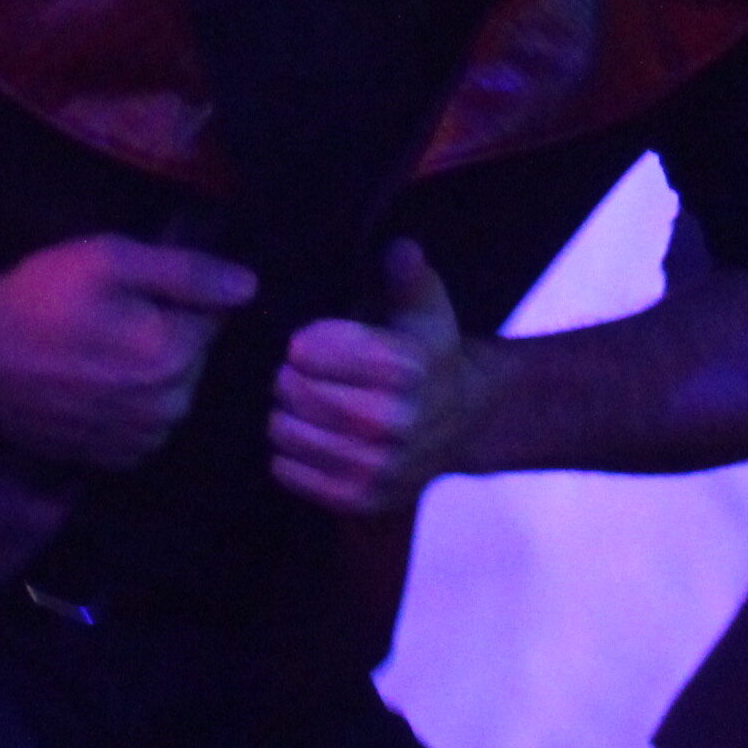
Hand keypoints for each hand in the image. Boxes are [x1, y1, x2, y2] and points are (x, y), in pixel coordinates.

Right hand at [0, 234, 257, 469]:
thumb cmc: (41, 299)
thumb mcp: (110, 260)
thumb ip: (187, 273)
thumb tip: (250, 287)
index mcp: (176, 356)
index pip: (213, 317)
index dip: (176, 297)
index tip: (132, 291)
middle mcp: (170, 407)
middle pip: (194, 358)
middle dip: (166, 336)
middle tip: (108, 318)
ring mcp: (143, 440)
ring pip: (170, 392)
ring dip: (148, 372)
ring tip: (96, 352)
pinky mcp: (115, 459)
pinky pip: (146, 422)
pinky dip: (130, 405)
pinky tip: (91, 385)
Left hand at [270, 242, 497, 515]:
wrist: (463, 420)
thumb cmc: (428, 354)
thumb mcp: (426, 309)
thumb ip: (410, 278)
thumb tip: (401, 248)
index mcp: (407, 369)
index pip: (311, 350)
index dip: (304, 344)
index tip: (309, 343)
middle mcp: (395, 422)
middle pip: (296, 392)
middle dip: (287, 378)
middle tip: (296, 375)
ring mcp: (379, 466)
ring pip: (288, 432)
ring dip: (284, 414)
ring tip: (299, 404)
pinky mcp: (361, 499)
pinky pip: (290, 472)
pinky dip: (287, 453)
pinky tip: (306, 436)